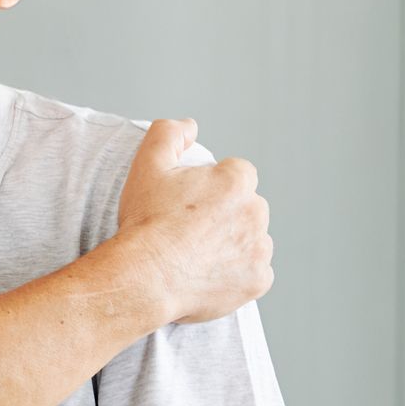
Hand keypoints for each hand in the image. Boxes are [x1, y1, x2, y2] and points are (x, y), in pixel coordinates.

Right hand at [117, 118, 273, 324]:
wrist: (144, 277)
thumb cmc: (145, 221)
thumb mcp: (147, 165)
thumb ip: (169, 133)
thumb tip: (191, 125)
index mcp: (237, 181)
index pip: (238, 173)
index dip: (213, 185)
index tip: (190, 201)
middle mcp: (257, 212)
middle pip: (247, 206)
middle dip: (227, 214)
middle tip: (190, 229)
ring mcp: (260, 249)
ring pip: (252, 239)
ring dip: (234, 243)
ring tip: (197, 254)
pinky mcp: (258, 280)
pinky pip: (255, 273)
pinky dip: (237, 273)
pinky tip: (209, 273)